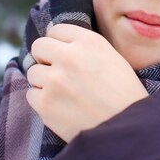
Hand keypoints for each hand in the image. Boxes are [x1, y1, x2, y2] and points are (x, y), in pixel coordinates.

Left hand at [26, 23, 148, 142]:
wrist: (127, 129)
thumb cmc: (124, 94)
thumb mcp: (111, 57)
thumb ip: (84, 46)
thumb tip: (57, 40)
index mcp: (88, 41)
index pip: (56, 30)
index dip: (59, 43)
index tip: (64, 54)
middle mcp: (69, 56)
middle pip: (38, 47)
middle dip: (45, 58)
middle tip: (58, 72)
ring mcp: (54, 80)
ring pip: (33, 72)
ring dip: (44, 81)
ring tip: (64, 93)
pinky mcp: (45, 103)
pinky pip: (31, 95)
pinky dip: (42, 101)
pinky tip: (60, 107)